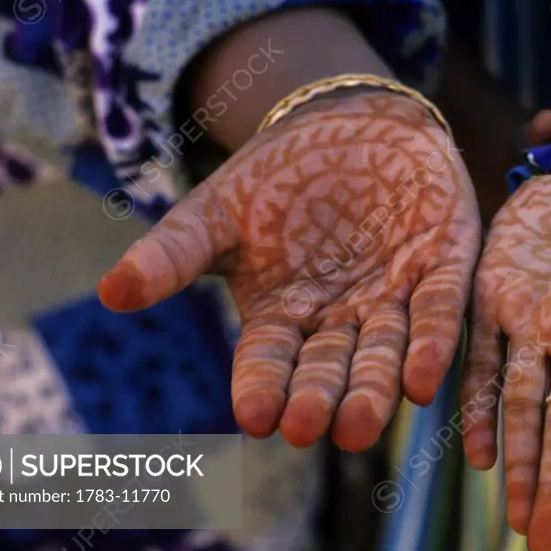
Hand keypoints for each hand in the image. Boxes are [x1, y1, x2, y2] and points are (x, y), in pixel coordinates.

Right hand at [98, 90, 480, 450]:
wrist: (348, 120)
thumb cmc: (275, 175)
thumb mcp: (216, 211)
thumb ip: (173, 253)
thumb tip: (110, 293)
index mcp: (282, 316)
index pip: (268, 362)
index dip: (261, 389)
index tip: (254, 418)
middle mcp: (339, 320)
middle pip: (329, 369)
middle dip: (319, 400)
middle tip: (308, 429)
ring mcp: (391, 297)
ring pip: (385, 353)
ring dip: (375, 389)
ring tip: (361, 425)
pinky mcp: (440, 268)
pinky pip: (437, 311)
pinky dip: (430, 344)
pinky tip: (421, 380)